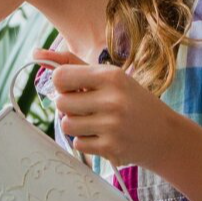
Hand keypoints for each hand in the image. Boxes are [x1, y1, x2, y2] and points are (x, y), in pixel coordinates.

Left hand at [33, 47, 177, 169]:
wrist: (164, 135)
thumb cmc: (131, 101)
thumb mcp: (110, 76)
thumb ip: (72, 64)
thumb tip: (36, 52)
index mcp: (111, 76)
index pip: (60, 76)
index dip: (62, 84)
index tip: (73, 88)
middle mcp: (112, 99)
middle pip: (60, 103)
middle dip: (69, 106)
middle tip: (87, 107)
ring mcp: (112, 126)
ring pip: (66, 125)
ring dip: (76, 124)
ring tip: (95, 122)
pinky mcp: (111, 148)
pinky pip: (78, 143)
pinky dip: (86, 141)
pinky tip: (103, 136)